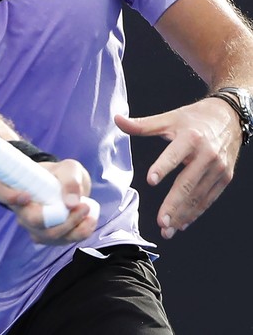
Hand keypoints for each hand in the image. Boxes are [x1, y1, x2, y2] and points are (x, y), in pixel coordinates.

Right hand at [0, 159, 97, 243]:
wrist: (67, 186)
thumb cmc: (61, 174)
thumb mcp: (68, 168)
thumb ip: (70, 179)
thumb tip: (71, 203)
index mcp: (13, 185)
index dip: (9, 196)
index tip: (26, 195)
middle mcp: (19, 209)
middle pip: (31, 221)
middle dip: (59, 217)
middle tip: (81, 205)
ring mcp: (32, 226)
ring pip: (49, 235)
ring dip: (73, 226)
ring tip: (89, 210)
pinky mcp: (47, 237)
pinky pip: (61, 241)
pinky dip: (79, 233)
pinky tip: (89, 221)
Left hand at [115, 97, 241, 238]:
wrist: (228, 117)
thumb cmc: (194, 118)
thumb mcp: (169, 118)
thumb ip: (143, 124)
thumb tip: (117, 120)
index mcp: (190, 138)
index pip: (174, 155)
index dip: (162, 167)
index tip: (150, 180)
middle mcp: (207, 154)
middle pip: (187, 183)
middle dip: (173, 205)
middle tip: (161, 221)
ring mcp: (218, 168)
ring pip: (198, 196)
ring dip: (183, 215)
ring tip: (167, 229)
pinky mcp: (225, 177)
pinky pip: (209, 198)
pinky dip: (196, 212)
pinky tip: (183, 223)